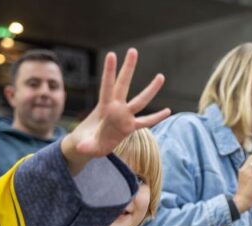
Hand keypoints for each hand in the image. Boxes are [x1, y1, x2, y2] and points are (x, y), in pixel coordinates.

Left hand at [61, 48, 169, 175]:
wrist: (87, 145)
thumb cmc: (84, 143)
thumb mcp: (84, 146)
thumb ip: (85, 146)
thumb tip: (83, 148)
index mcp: (104, 109)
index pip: (107, 87)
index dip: (109, 72)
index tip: (112, 55)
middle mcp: (116, 109)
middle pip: (124, 86)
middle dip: (128, 69)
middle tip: (133, 51)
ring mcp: (124, 117)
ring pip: (140, 101)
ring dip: (151, 89)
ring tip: (161, 76)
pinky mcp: (130, 127)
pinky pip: (146, 121)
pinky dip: (156, 117)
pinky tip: (168, 111)